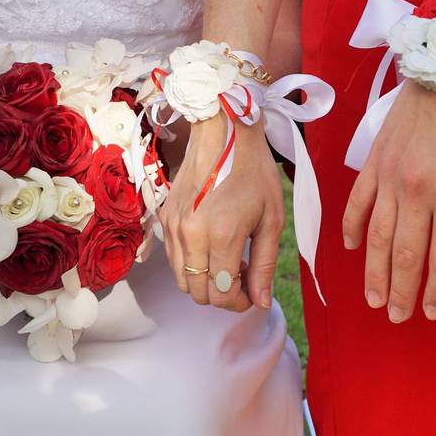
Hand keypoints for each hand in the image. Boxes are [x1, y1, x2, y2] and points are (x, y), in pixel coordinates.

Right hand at [159, 115, 283, 311]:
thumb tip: (259, 301)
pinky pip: (173, 258)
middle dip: (223, 295)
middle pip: (199, 293)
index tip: (252, 292)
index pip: (222, 294)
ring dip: (205, 281)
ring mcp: (173, 227)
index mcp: (221, 236)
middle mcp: (190, 235)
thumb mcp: (271, 219)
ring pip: (182, 280)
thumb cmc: (253, 171)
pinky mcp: (164, 218)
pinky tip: (211, 245)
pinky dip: (191, 264)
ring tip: (228, 259)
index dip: (239, 302)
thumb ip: (264, 264)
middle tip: (242, 275)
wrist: (222, 133)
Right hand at [344, 81, 435, 322]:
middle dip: (400, 290)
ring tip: (373, 298)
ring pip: (377, 235)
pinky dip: (354, 228)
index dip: (434, 290)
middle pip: (404, 254)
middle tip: (395, 317)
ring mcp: (390, 177)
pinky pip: (358, 202)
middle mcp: (417, 192)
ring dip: (374, 271)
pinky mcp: (374, 162)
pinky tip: (354, 249)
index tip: (428, 313)